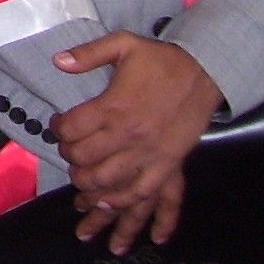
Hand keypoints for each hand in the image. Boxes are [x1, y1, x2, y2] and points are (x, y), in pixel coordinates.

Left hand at [50, 32, 222, 253]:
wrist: (205, 71)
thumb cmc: (162, 59)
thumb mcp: (123, 44)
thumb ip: (89, 53)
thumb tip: (58, 61)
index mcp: (113, 108)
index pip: (71, 130)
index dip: (58, 131)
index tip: (57, 128)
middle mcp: (129, 136)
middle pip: (86, 162)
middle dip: (71, 163)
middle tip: (69, 158)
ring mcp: (150, 154)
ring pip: (112, 185)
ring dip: (92, 195)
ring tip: (81, 202)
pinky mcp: (170, 164)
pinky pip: (150, 195)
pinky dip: (134, 209)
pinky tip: (124, 220)